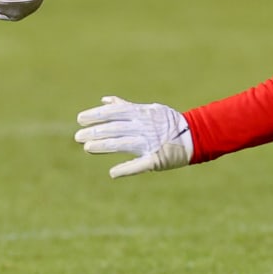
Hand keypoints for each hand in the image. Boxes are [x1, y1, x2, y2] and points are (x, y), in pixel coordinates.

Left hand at [75, 95, 193, 177]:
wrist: (196, 135)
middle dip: (95, 131)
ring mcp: (150, 143)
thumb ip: (125, 105)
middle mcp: (143, 127)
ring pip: (122, 144)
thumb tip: (104, 100)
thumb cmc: (168, 121)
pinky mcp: (157, 159)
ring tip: (87, 148)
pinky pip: (140, 164)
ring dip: (103, 146)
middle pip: (114, 128)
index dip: (96, 115)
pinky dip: (127, 168)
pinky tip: (112, 173)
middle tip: (77, 136)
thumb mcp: (148, 108)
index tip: (79, 119)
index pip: (114, 112)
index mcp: (141, 113)